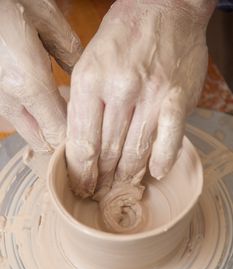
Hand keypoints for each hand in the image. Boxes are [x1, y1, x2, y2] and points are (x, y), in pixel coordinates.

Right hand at [0, 0, 81, 151]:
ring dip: (46, 129)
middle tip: (78, 124)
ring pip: (27, 132)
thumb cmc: (9, 0)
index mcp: (28, 84)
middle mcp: (9, 99)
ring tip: (60, 111)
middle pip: (42, 141)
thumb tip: (81, 74)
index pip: (59, 133)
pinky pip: (16, 118)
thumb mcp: (46, 18)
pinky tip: (39, 100)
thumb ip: (68, 51)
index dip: (76, 139)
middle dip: (62, 139)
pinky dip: (31, 118)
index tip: (91, 131)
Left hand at [66, 0, 215, 197]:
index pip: (82, 143)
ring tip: (120, 189)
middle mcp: (119, 90)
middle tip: (99, 193)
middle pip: (107, 153)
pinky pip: (168, 144)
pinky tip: (153, 173)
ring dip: (126, 178)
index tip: (81, 185)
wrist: (166, 8)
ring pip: (135, 153)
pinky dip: (160, 163)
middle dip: (101, 180)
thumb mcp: (89, 62)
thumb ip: (84, 104)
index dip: (80, 173)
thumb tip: (82, 145)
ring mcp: (151, 96)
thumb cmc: (124, 35)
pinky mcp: (177, 100)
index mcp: (90, 80)